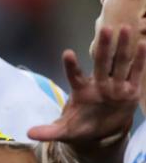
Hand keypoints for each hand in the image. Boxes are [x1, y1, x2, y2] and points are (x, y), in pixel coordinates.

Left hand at [28, 26, 145, 154]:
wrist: (102, 132)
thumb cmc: (82, 126)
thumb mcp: (64, 131)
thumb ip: (48, 131)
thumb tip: (28, 134)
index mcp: (81, 91)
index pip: (75, 76)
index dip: (71, 66)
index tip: (67, 53)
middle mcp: (99, 84)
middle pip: (101, 63)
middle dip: (103, 47)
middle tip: (105, 29)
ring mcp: (115, 86)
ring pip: (119, 63)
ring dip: (122, 46)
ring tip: (124, 28)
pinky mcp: (130, 91)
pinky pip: (136, 73)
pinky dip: (140, 60)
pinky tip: (143, 44)